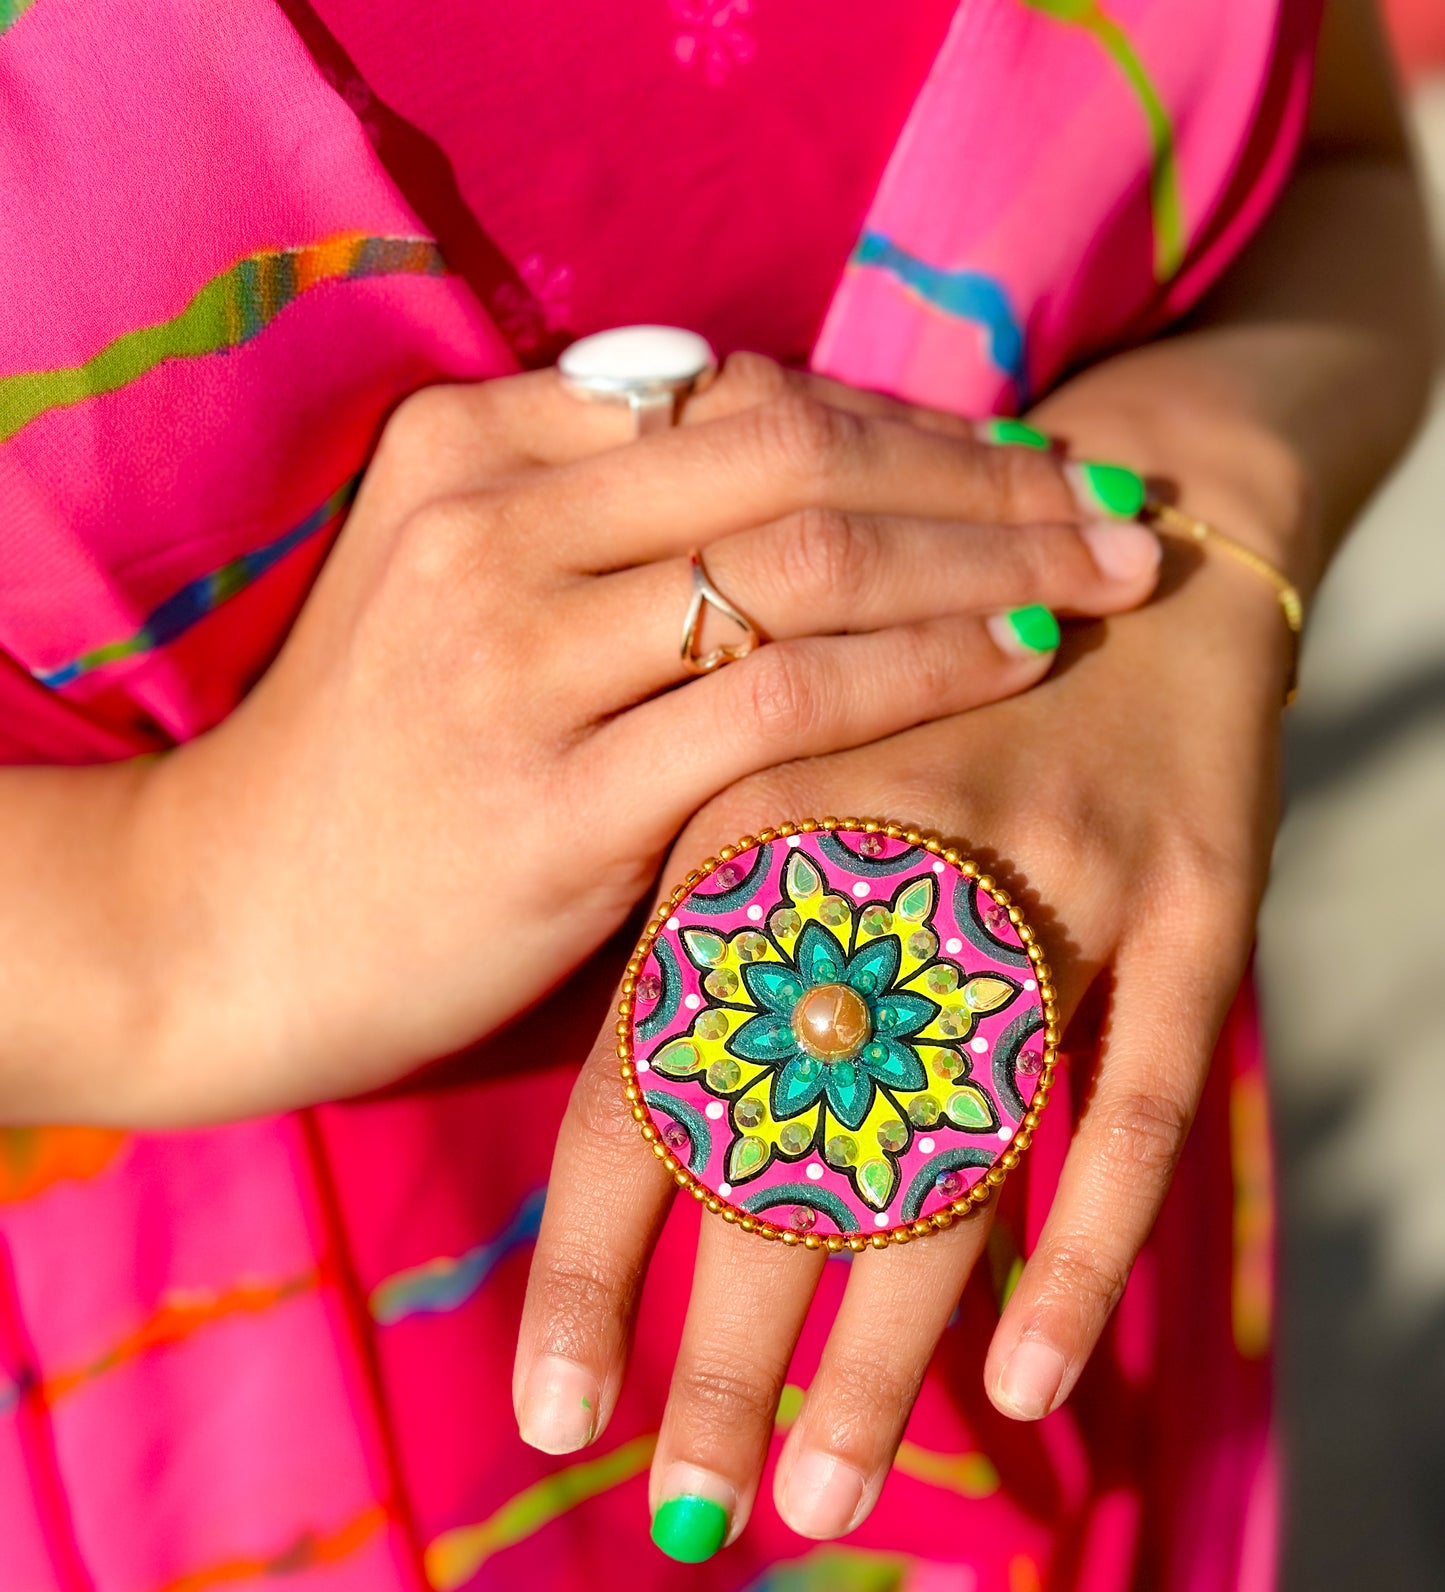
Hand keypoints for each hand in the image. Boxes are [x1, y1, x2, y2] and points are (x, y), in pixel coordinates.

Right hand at [109, 357, 1157, 1126]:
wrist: (225, 927)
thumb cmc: (365, 772)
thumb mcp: (450, 595)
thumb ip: (596, 526)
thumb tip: (804, 484)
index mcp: (466, 450)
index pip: (740, 395)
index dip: (906, 421)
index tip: (1019, 458)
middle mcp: (492, 526)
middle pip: (797, 451)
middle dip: (979, 473)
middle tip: (1110, 501)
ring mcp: (519, 661)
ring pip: (808, 561)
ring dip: (985, 557)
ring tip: (1105, 571)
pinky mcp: (558, 802)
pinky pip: (782, 701)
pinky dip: (921, 667)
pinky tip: (1014, 658)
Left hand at [514, 550, 1286, 1551]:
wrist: (1124, 550)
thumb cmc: (903, 706)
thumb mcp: (768, 791)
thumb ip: (697, 954)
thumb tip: (626, 1177)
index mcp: (744, 838)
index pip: (644, 1082)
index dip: (594, 1257)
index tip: (551, 1415)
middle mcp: (878, 865)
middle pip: (787, 1145)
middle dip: (724, 1346)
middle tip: (681, 1507)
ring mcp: (1046, 881)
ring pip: (955, 1152)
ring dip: (882, 1343)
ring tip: (819, 1493)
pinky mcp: (1188, 903)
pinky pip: (1138, 1099)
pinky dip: (1081, 1244)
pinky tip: (1023, 1381)